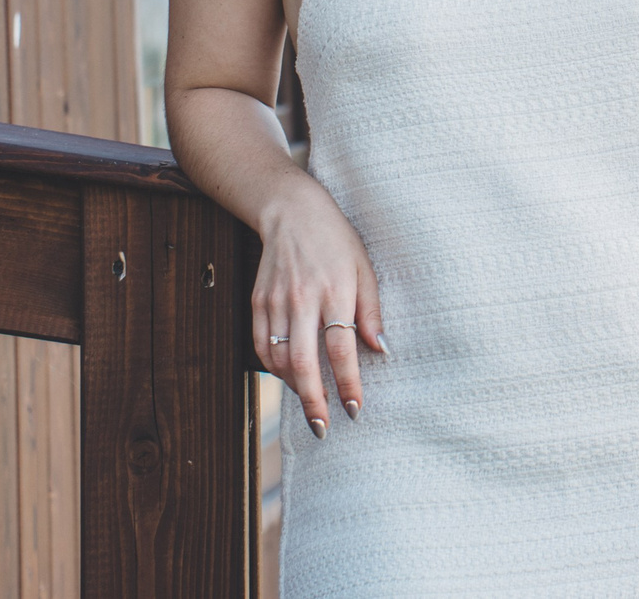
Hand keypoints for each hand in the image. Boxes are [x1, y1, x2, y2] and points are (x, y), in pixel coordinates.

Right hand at [252, 181, 384, 436]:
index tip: (355, 409)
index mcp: (335, 290)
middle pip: (304, 361)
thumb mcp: (364, 267)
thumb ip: (371, 310)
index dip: (348, 382)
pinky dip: (273, 368)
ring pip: (278, 357)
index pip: (341, 347)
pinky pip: (260, 344)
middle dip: (313, 400)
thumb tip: (380, 350)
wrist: (292, 211)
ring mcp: (276, 301)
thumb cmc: (336, 241)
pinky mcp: (258, 302)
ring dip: (293, 387)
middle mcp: (302, 298)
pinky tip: (288, 377)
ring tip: (311, 402)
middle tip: (323, 427)